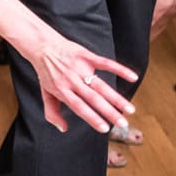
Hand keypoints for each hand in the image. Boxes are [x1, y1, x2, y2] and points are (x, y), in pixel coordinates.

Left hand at [22, 32, 138, 133]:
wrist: (42, 46)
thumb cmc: (46, 72)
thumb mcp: (45, 93)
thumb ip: (52, 112)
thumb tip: (63, 129)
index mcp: (62, 91)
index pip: (79, 107)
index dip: (92, 118)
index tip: (105, 129)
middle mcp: (72, 80)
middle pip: (93, 99)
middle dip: (109, 112)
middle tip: (123, 124)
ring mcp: (80, 68)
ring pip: (101, 85)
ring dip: (116, 98)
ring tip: (130, 109)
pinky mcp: (87, 56)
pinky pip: (105, 63)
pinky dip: (120, 69)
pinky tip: (133, 77)